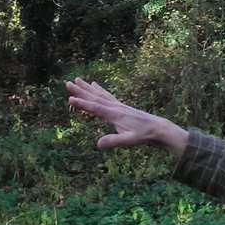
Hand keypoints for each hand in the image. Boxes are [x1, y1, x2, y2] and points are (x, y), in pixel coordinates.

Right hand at [66, 78, 187, 157]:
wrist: (157, 128)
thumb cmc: (143, 135)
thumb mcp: (128, 141)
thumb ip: (113, 141)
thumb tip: (97, 144)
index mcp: (114, 114)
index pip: (95, 108)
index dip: (82, 104)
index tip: (70, 98)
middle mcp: (115, 107)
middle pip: (94, 97)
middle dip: (80, 91)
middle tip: (67, 83)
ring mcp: (118, 105)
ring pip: (99, 94)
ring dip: (87, 87)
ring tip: (77, 79)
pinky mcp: (120, 106)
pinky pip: (106, 95)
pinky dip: (99, 89)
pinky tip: (94, 84)